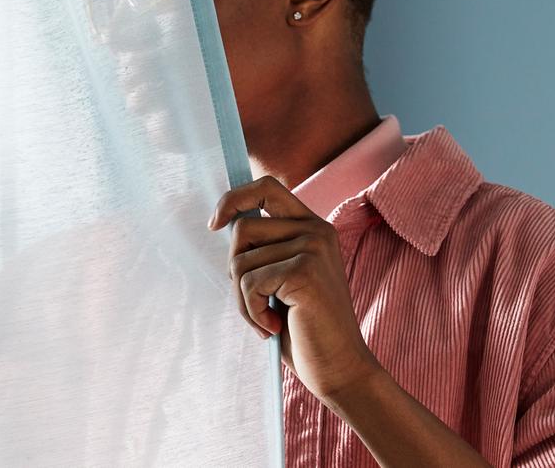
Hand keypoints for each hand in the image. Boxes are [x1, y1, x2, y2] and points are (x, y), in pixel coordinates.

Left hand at [207, 176, 380, 400]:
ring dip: (244, 301)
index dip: (234, 199)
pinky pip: (249, 284)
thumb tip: (223, 224)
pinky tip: (274, 326)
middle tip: (255, 301)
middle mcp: (316, 231)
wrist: (340, 366)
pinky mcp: (304, 271)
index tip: (215, 225)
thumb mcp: (284, 278)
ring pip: (241, 262)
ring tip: (268, 320)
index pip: (267, 187)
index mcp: (313, 227)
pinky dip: (253, 313)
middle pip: (243, 229)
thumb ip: (266, 249)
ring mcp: (312, 248)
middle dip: (235, 271)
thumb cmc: (306, 328)